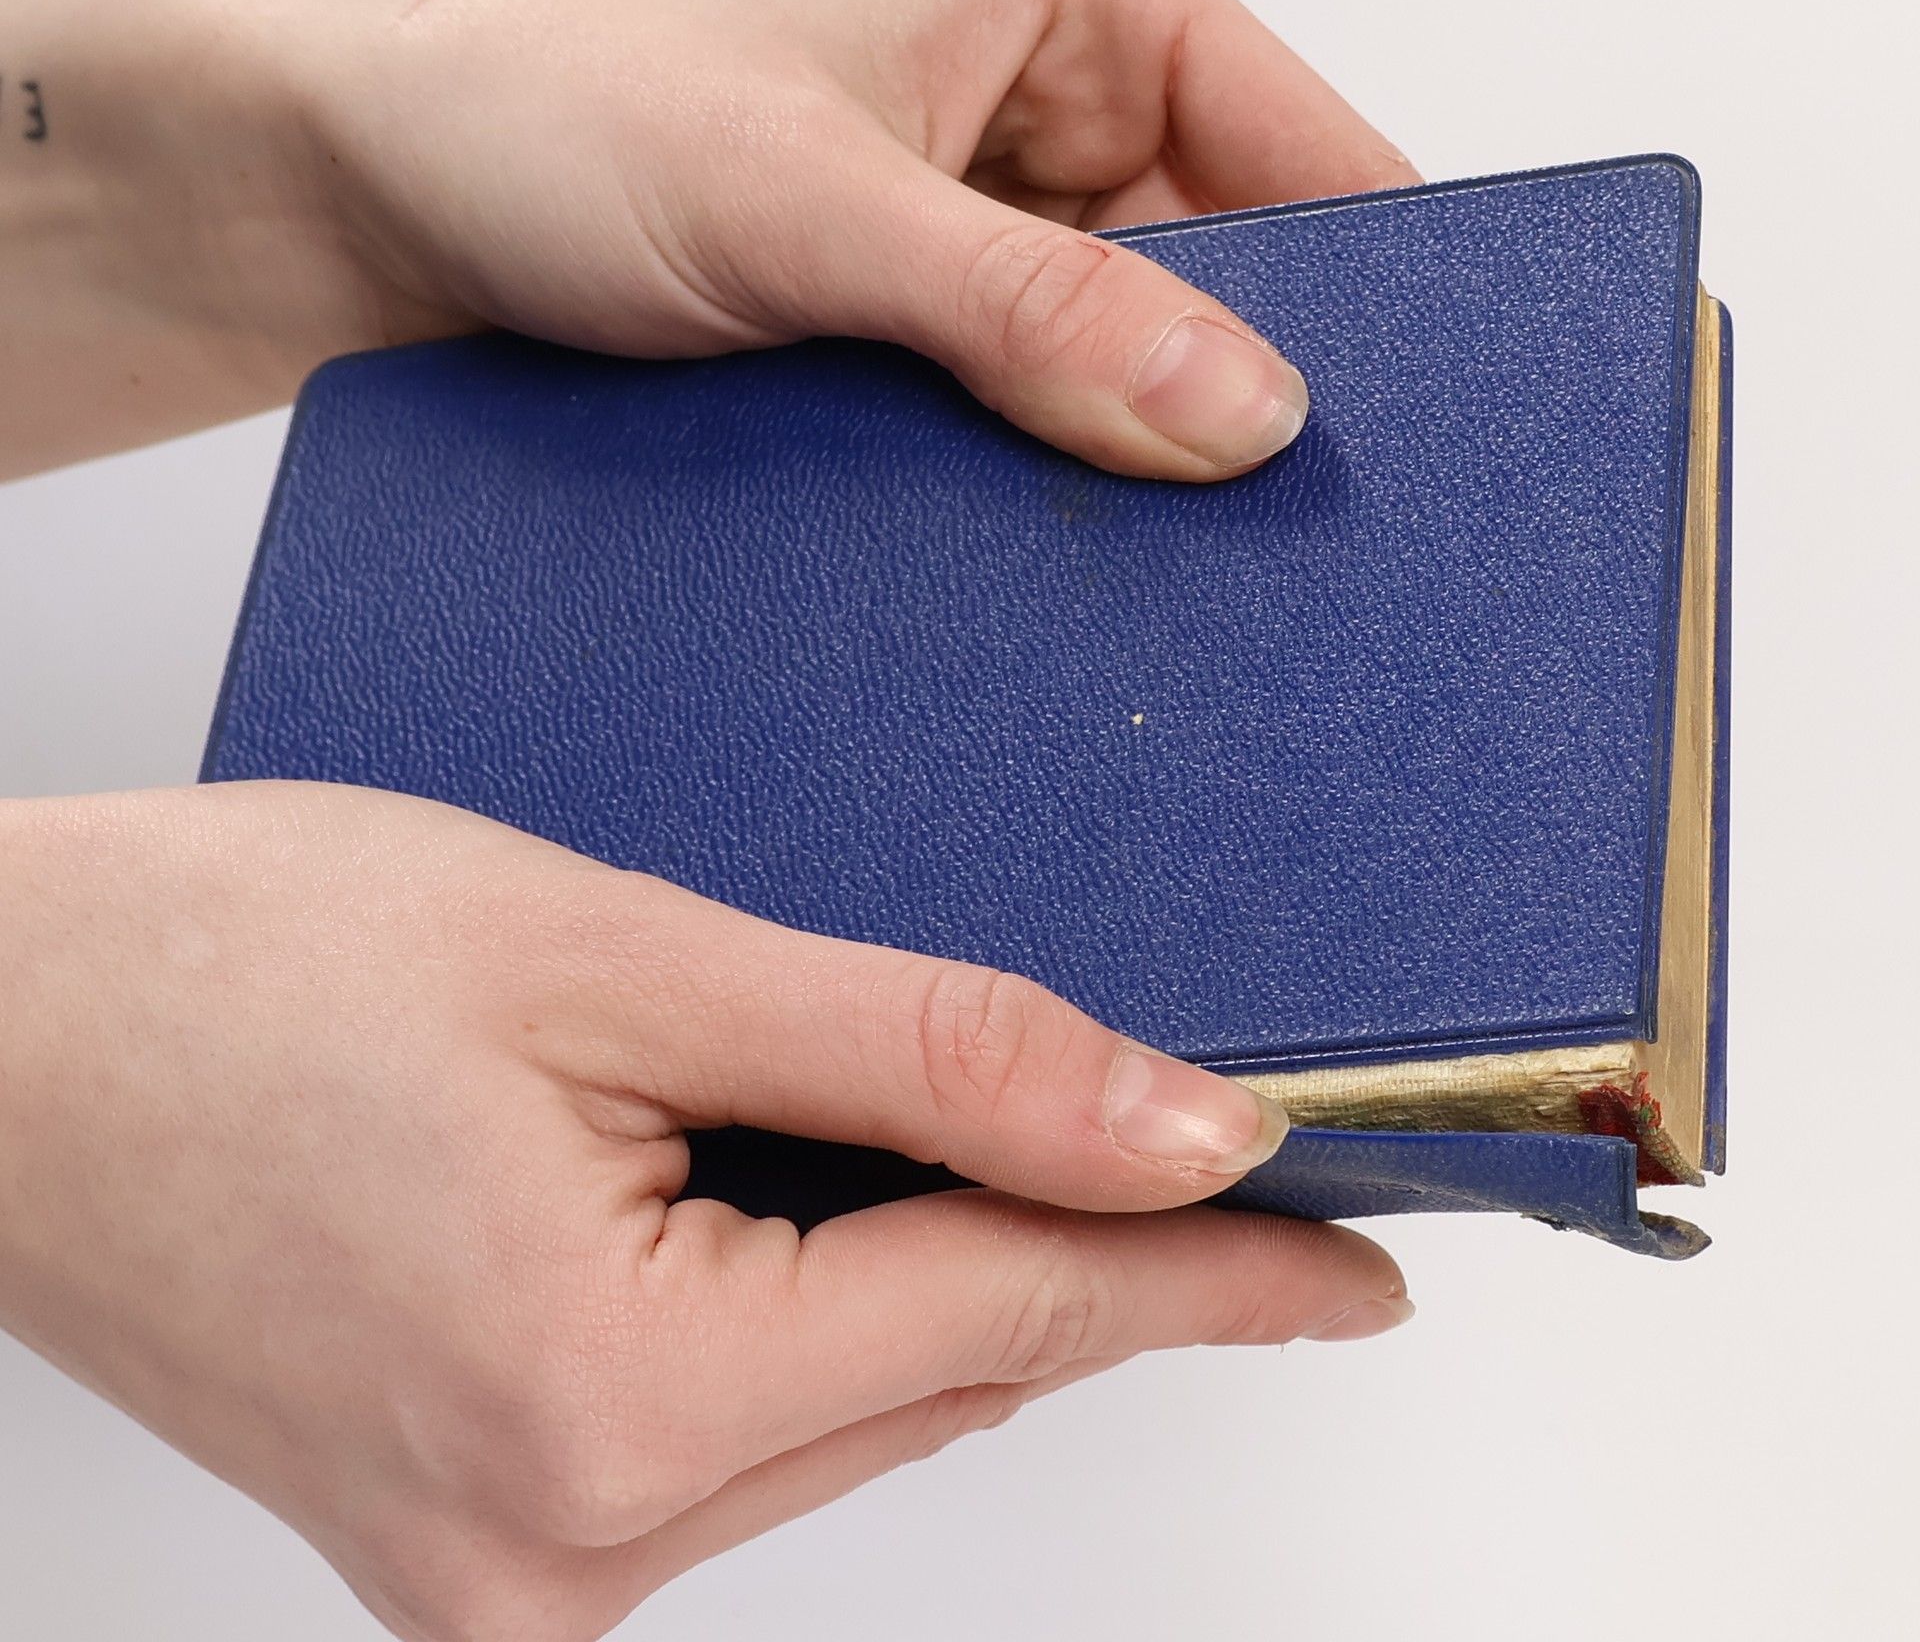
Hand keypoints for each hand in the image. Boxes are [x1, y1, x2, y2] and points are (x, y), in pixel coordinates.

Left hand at [0, 0, 1413, 475]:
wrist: (338, 172)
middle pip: (1233, 284)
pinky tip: (1019, 568)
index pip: (1317, 160)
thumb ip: (1038, 315)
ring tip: (1136, 586)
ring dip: (1111, 465)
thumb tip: (1250, 417)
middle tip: (1267, 571)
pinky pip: (1013, 413)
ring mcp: (968, 220)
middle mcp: (1043, 99)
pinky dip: (1021, 487)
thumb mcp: (806, 202)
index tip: (1414, 474)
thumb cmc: (532, 92)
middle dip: (1238, 417)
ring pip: (1117, 365)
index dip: (1386, 316)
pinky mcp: (895, 317)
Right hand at [0, 784, 1409, 1639]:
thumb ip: (925, 1051)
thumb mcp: (618, 956)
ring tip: (959, 1120)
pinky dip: (816, 1306)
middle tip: (1193, 1141)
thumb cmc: (246, 961)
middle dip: (1076, 1249)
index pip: (1014, 1317)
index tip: (1358, 1273)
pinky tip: (806, 1186)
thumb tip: (1173, 1127)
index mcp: (604, 1407)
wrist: (2, 1026)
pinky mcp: (481, 1527)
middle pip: (941, 1367)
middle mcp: (563, 1544)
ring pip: (851, 1401)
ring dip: (937, 1265)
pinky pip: (740, 1424)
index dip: (1213, 1277)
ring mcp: (513, 1564)